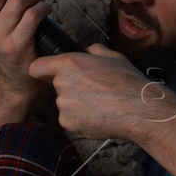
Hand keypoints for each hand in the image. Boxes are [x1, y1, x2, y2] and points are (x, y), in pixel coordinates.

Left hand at [28, 43, 169, 141]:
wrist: (138, 109)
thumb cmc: (127, 81)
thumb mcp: (111, 55)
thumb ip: (91, 51)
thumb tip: (85, 52)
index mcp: (68, 64)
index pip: (37, 67)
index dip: (43, 70)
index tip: (48, 73)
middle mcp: (61, 84)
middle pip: (57, 86)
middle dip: (71, 88)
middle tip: (93, 90)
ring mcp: (64, 106)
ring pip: (65, 104)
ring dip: (77, 104)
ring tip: (100, 103)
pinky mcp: (68, 124)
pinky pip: (70, 120)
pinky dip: (81, 119)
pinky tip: (99, 115)